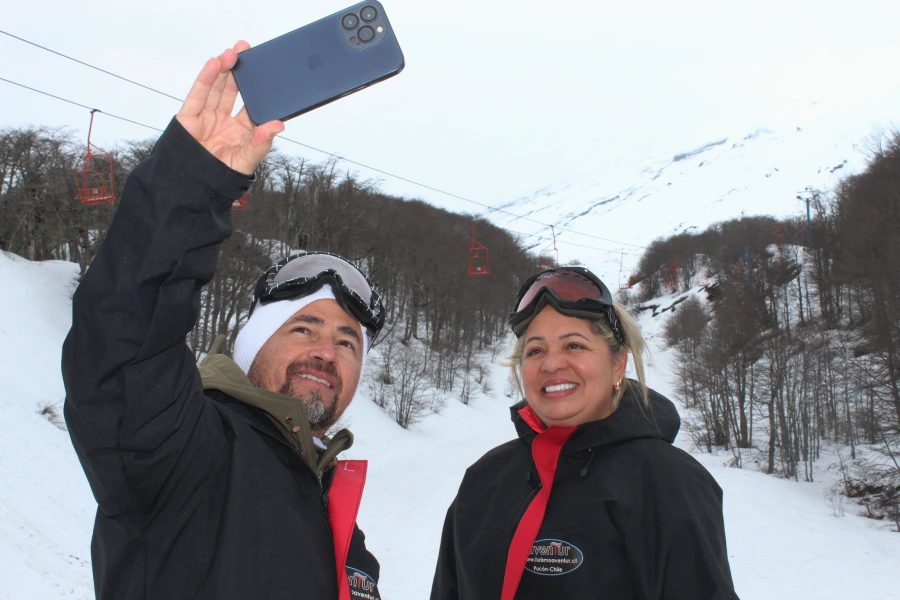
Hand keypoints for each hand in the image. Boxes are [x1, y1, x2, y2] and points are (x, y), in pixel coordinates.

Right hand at [176, 41, 284, 175]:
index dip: (257, 89)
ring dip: (224, 68)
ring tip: (234, 52)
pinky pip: (198, 94)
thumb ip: (261, 143)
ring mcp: (206, 117)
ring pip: (216, 88)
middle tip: (248, 50)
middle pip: (232, 90)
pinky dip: (206, 78)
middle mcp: (224, 121)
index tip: (266, 71)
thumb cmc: (221, 179)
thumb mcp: (245, 161)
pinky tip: (215, 63)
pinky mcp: (189, 117)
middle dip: (239, 70)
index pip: (252, 105)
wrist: (190, 189)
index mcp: (242, 131)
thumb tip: (279, 125)